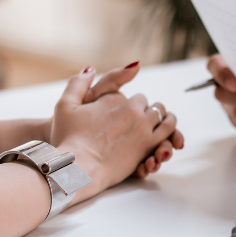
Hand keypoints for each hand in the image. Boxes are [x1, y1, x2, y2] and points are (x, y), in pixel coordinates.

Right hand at [48, 65, 181, 200]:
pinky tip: (169, 135)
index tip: (127, 114)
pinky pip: (168, 132)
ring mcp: (142, 127)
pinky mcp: (148, 145)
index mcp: (114, 99)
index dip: (132, 105)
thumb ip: (78, 83)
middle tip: (144, 119)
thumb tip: (91, 69)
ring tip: (163, 121)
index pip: (134, 97)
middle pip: (148, 104)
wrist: (77, 167)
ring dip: (163, 117)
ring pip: (162, 115)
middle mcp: (131, 110)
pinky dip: (171, 131)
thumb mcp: (64, 105)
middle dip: (147, 110)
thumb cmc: (68, 139)